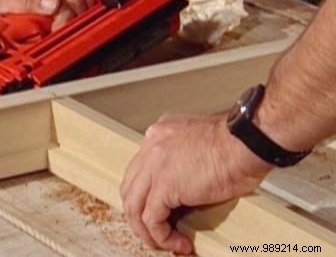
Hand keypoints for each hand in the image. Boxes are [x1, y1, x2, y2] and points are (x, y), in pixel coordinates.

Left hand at [120, 113, 272, 253]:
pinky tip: (179, 243)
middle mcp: (152, 146)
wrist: (247, 141)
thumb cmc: (238, 142)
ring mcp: (154, 165)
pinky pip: (152, 219)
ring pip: (134, 206)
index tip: (158, 210)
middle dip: (139, 214)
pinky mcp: (164, 186)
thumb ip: (184, 157)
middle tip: (155, 231)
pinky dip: (162, 237)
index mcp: (160, 133)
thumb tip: (185, 185)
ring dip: (146, 230)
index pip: (140, 169)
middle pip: (131, 187)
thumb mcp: (199, 143)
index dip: (146, 194)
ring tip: (164, 244)